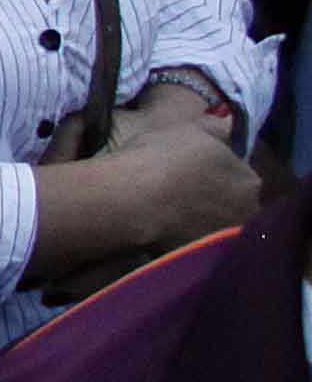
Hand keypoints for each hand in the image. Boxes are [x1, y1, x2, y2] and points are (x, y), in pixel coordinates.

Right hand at [46, 113, 260, 293]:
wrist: (133, 199)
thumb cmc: (163, 156)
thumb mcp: (189, 128)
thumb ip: (215, 127)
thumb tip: (227, 126)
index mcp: (249, 179)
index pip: (239, 172)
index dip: (216, 168)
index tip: (193, 167)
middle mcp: (246, 211)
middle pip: (232, 200)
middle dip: (214, 195)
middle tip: (182, 188)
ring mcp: (224, 236)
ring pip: (215, 222)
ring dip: (201, 216)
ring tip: (170, 208)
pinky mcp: (202, 255)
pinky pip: (196, 240)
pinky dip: (184, 234)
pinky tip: (163, 225)